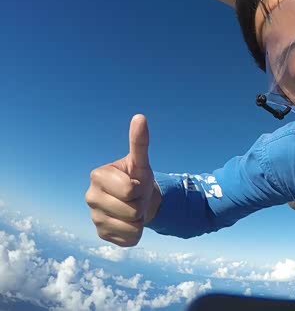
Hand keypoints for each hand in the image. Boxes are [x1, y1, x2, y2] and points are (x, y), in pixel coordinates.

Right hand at [85, 114, 156, 246]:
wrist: (140, 199)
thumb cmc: (138, 178)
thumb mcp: (141, 162)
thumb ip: (139, 142)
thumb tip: (140, 117)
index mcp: (97, 176)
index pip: (129, 190)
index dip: (139, 187)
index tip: (134, 182)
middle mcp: (90, 196)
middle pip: (132, 209)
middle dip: (140, 203)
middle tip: (136, 196)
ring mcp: (94, 217)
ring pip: (131, 226)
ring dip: (140, 219)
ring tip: (133, 208)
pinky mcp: (101, 234)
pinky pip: (129, 239)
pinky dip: (136, 233)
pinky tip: (129, 222)